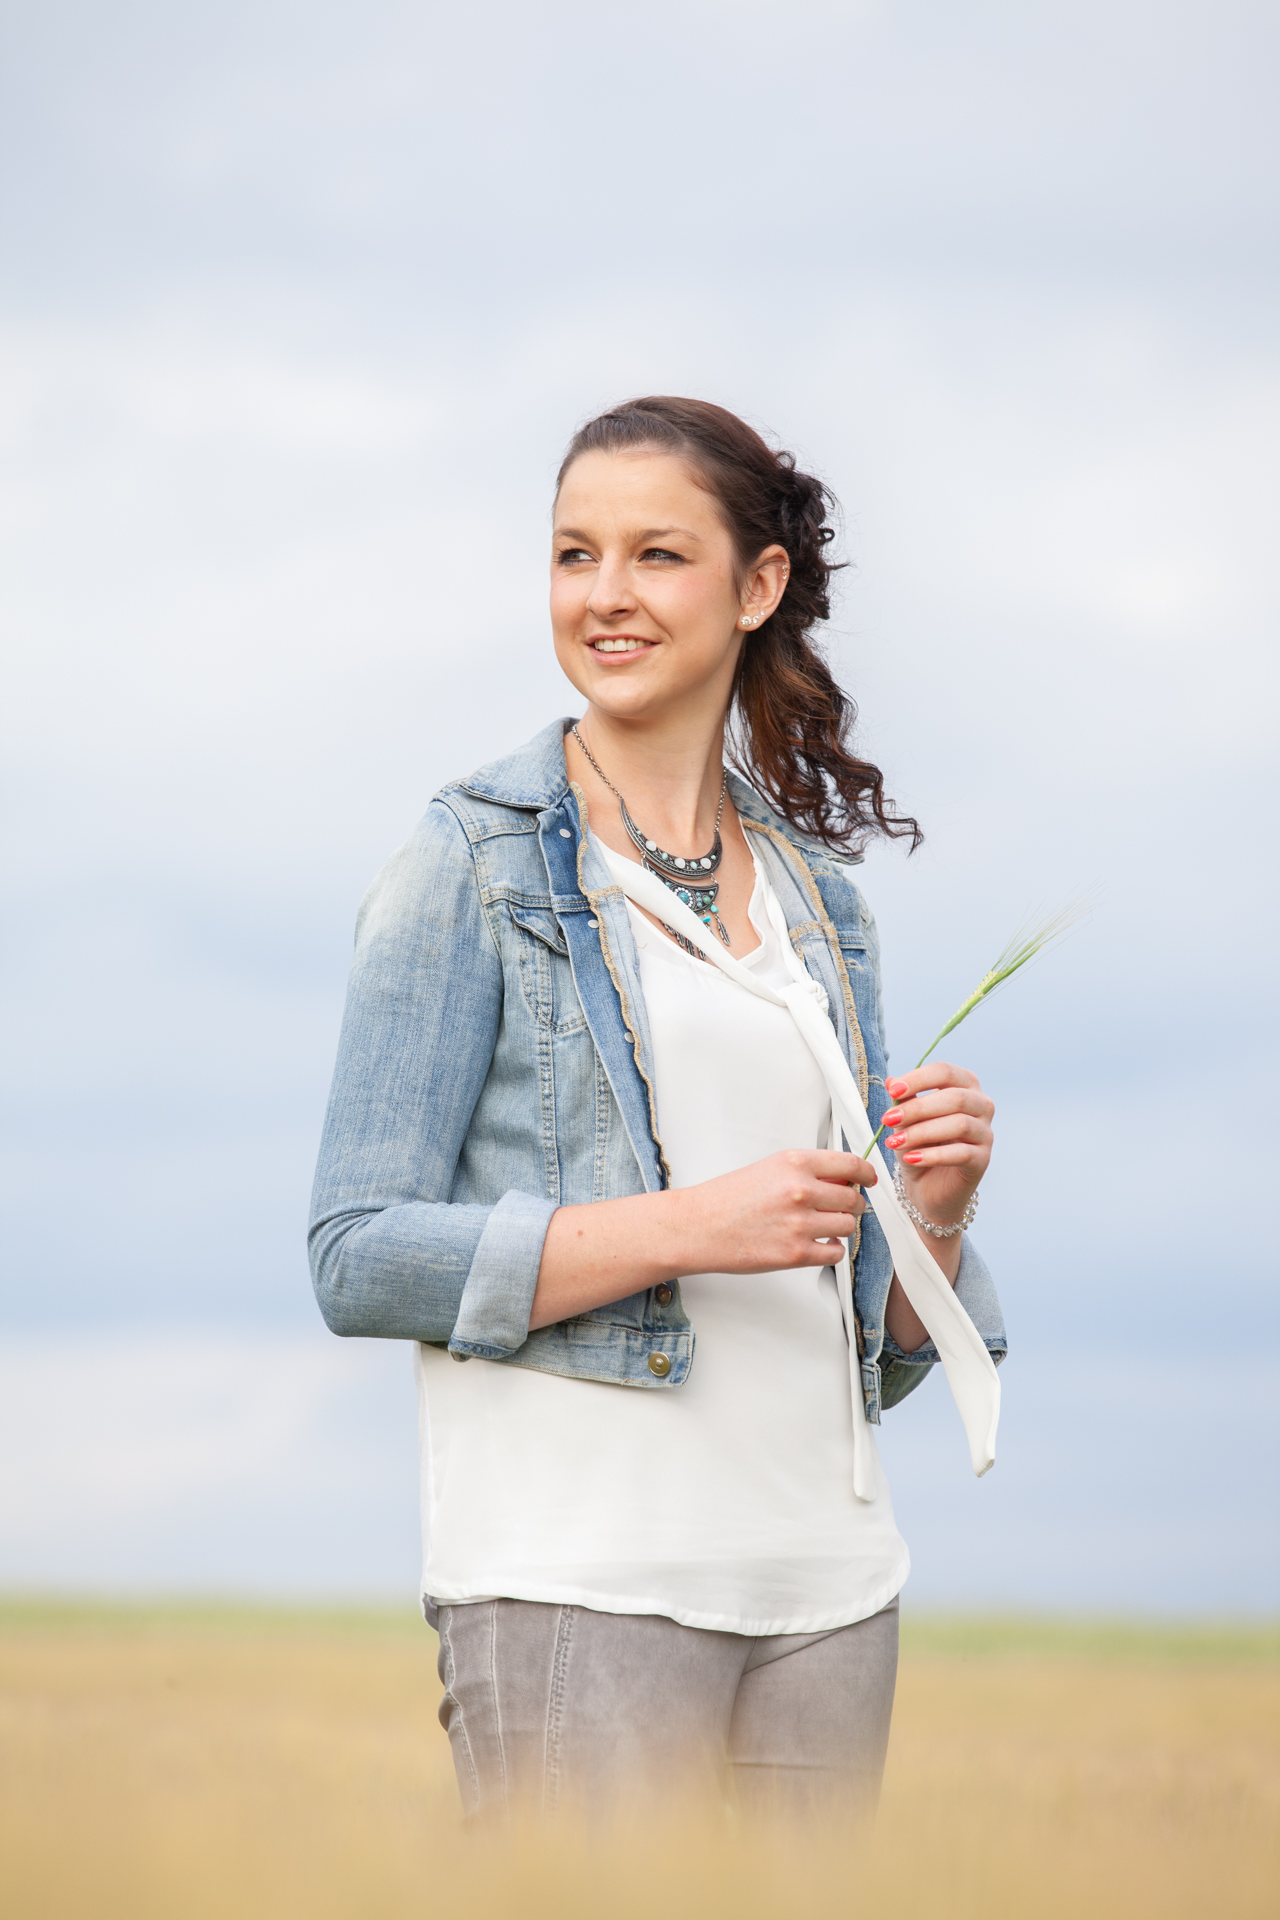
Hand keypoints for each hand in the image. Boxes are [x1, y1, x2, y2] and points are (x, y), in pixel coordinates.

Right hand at [531, 1148, 875, 1329]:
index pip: (851, 1164)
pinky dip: (830, 1250)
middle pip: (853, 1198)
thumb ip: (807, 1172)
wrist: (698, 1227)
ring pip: (847, 1226)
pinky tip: (815, 1244)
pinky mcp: (795, 1253)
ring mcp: (800, 1223)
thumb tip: (843, 1181)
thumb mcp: (769, 1169)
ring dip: (839, 1227)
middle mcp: (800, 1190)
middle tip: (837, 1207)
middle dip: (850, 1203)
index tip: (868, 1179)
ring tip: (818, 1226)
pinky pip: (835, 1252)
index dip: (866, 1173)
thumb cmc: (727, 1198)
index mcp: (794, 1162)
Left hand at [881, 1061, 993, 1229]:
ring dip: (922, 1132)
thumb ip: (903, 1100)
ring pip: (960, 1125)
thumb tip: (891, 1081)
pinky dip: (932, 1155)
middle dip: (917, 1108)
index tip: (893, 1091)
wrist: (928, 1185)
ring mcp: (986, 1133)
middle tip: (888, 1119)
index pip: (945, 1072)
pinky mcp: (983, 1160)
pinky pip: (962, 1154)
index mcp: (964, 1086)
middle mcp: (982, 1105)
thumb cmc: (919, 1144)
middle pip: (955, 1098)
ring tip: (894, 1142)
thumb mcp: (906, 1120)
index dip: (919, 1079)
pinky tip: (910, 1158)